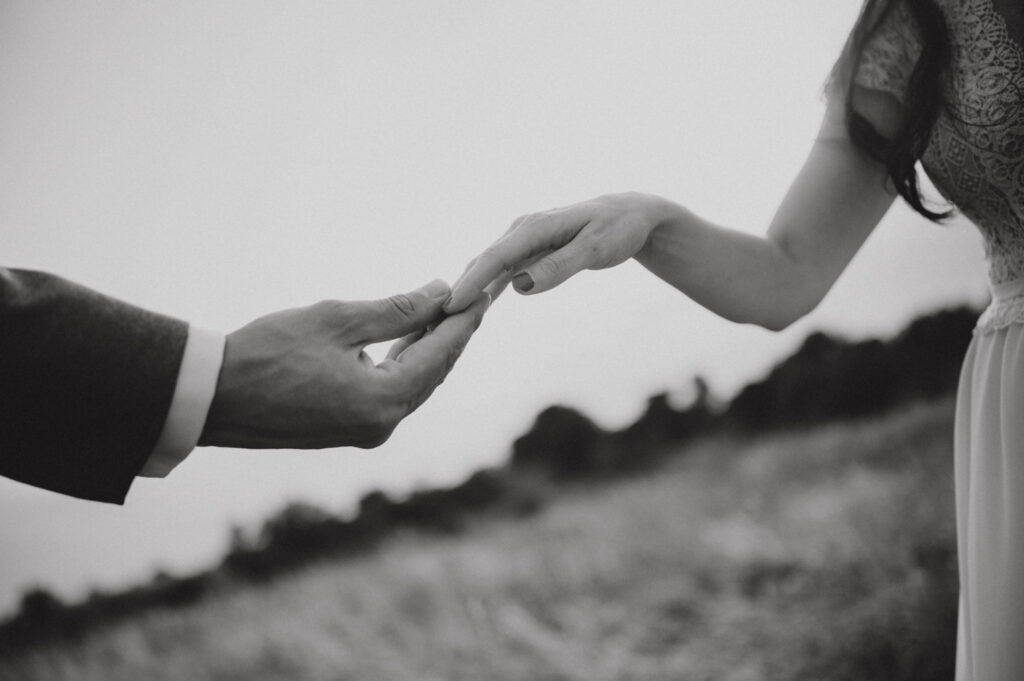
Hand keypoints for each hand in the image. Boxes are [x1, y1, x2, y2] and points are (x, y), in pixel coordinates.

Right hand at [199, 280, 489, 448]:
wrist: (211, 397)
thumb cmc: (266, 353)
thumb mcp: (337, 321)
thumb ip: (396, 309)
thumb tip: (440, 293)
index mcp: (383, 401)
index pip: (440, 354)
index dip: (464, 320)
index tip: (484, 291)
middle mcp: (382, 424)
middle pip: (433, 372)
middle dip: (453, 334)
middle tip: (473, 297)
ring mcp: (365, 432)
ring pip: (414, 384)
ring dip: (430, 349)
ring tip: (448, 312)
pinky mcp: (347, 430)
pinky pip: (391, 394)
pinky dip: (404, 365)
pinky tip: (411, 340)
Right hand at [444, 192, 670, 312]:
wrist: (630, 215)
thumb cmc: (617, 230)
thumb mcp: (596, 249)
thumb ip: (560, 266)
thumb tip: (522, 286)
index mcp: (535, 227)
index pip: (495, 258)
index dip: (471, 283)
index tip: (450, 308)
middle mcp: (521, 230)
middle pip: (482, 263)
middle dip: (457, 291)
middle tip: (434, 323)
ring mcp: (522, 240)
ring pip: (486, 268)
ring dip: (465, 292)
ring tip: (442, 321)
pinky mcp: (526, 251)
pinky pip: (499, 272)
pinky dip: (482, 289)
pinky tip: (468, 310)